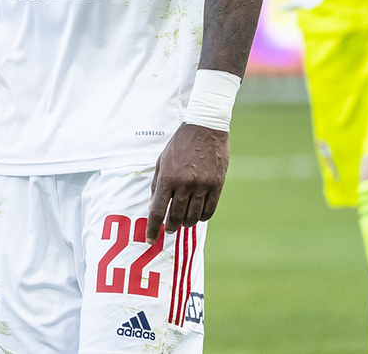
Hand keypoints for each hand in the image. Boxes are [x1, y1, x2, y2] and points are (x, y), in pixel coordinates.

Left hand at [148, 123, 228, 241]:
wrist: (205, 128)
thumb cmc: (180, 144)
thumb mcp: (162, 161)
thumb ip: (157, 184)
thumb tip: (153, 206)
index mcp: (168, 177)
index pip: (157, 210)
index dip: (153, 228)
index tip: (150, 239)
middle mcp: (184, 184)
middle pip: (176, 217)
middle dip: (171, 227)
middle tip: (170, 228)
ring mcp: (202, 185)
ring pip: (193, 216)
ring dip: (186, 223)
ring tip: (184, 221)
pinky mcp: (217, 184)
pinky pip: (209, 210)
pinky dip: (202, 217)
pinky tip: (198, 215)